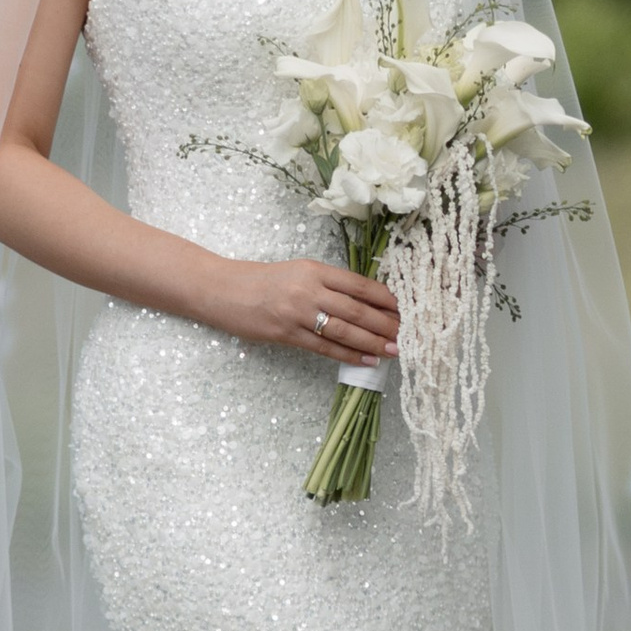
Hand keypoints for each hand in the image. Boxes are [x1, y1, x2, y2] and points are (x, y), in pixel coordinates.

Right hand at [211, 256, 401, 362]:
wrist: (223, 290)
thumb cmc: (263, 281)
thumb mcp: (298, 272)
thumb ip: (328, 283)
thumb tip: (365, 301)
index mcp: (314, 270)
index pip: (359, 285)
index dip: (386, 299)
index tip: (404, 309)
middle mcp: (308, 289)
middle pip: (357, 309)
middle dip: (386, 324)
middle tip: (407, 334)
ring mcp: (297, 313)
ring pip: (344, 330)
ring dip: (373, 342)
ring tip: (395, 349)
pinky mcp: (286, 334)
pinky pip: (324, 348)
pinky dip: (349, 356)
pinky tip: (367, 360)